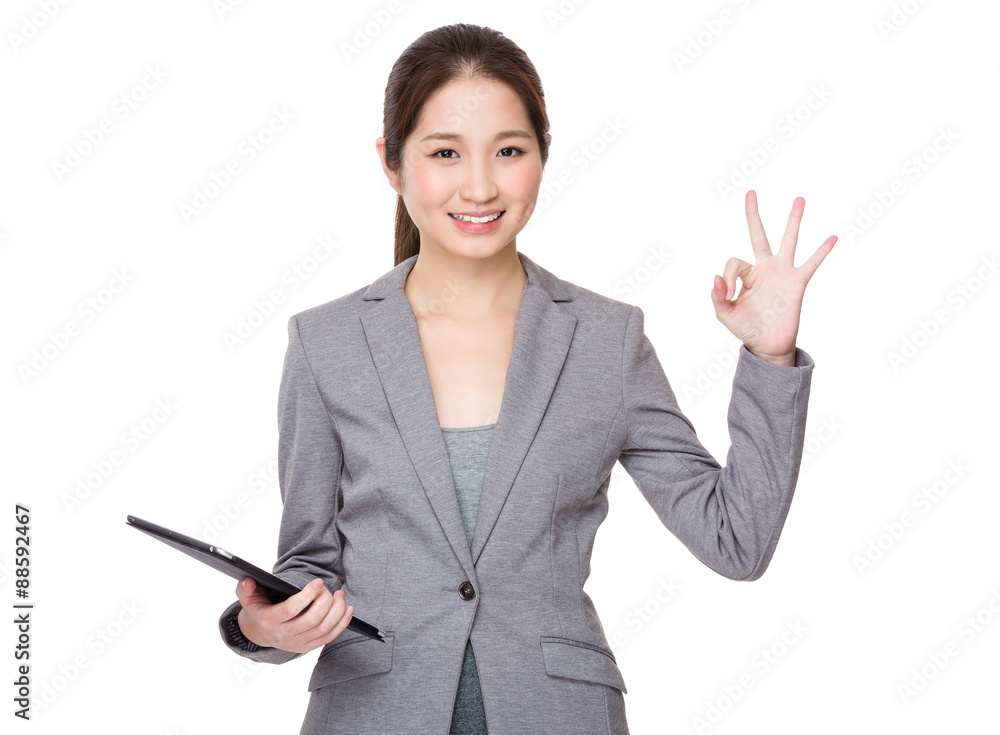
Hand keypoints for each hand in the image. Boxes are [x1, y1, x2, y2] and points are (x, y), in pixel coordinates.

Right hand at [235, 576, 354, 653]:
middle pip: (311, 620)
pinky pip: (328, 638)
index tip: (318, 582)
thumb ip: (244, 588)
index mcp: (269, 620)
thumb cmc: (257, 610)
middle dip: (325, 601)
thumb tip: (248, 581)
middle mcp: (283, 635)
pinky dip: (341, 624)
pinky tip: (348, 610)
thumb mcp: (247, 598)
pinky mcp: (307, 647)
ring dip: (336, 611)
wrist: (258, 633)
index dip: (307, 596)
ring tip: (339, 595)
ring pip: (323, 629)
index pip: (291, 609)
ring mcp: (296, 643)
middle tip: (329, 588)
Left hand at [710, 190, 835, 365]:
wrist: (767, 345)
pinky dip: (821, 251)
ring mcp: (782, 273)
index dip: (728, 277)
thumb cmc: (746, 328)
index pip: (734, 262)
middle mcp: (764, 268)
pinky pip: (811, 264)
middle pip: (759, 235)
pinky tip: (832, 238)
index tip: (730, 295)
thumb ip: (717, 297)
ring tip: (799, 199)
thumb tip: (716, 277)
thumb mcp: (725, 314)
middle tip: (751, 192)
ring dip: (793, 220)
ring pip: (788, 241)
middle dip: (754, 214)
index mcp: (746, 275)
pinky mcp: (797, 283)